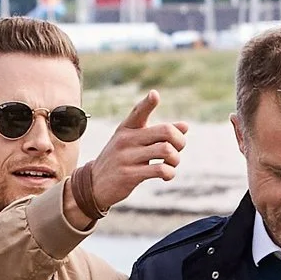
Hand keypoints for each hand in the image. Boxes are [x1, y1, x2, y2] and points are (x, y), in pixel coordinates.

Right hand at [69, 88, 187, 225]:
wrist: (94, 184)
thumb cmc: (121, 160)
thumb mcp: (133, 143)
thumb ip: (158, 134)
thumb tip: (185, 126)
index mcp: (126, 128)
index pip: (138, 112)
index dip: (148, 103)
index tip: (154, 95)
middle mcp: (126, 139)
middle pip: (166, 131)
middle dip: (180, 142)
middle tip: (178, 150)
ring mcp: (126, 157)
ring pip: (166, 150)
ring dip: (176, 160)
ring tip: (171, 165)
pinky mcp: (129, 174)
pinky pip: (160, 169)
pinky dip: (170, 173)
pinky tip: (166, 176)